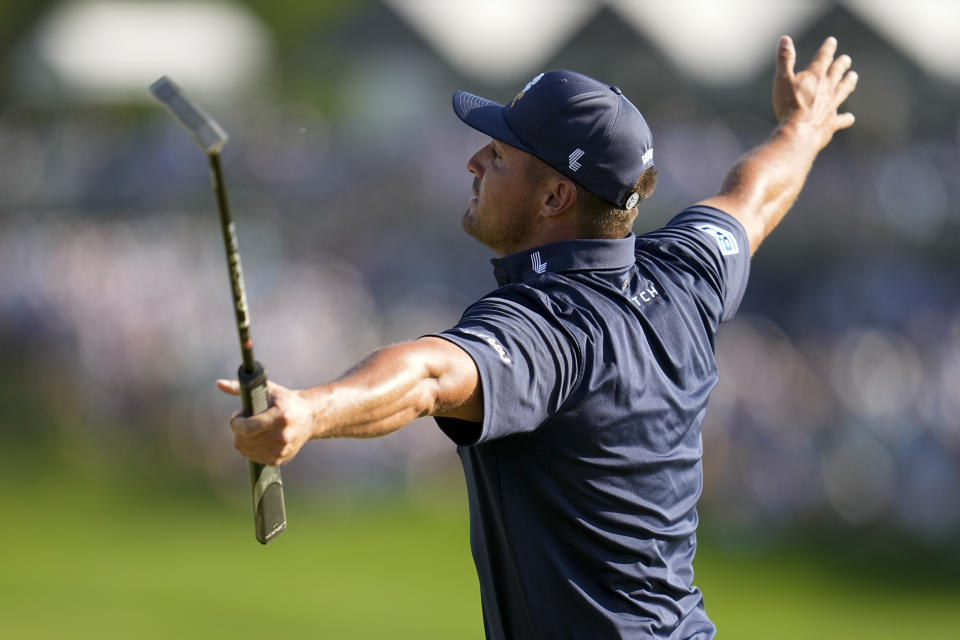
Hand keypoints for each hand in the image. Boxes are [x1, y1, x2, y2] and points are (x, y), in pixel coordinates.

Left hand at [216, 378, 315, 465]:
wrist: (310, 417)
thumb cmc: (286, 401)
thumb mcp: (268, 390)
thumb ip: (241, 387)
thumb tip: (219, 383)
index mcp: (281, 417)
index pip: (248, 429)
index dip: (236, 424)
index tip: (238, 417)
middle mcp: (283, 436)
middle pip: (244, 441)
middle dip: (237, 431)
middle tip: (242, 422)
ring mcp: (282, 449)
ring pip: (246, 451)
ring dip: (242, 440)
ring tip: (250, 429)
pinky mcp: (280, 459)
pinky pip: (254, 458)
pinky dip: (249, 449)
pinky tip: (255, 438)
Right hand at [772, 35, 857, 149]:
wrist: (799, 133)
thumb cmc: (788, 105)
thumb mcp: (782, 79)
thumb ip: (784, 59)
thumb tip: (785, 39)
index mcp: (815, 76)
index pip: (823, 57)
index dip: (827, 48)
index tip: (832, 41)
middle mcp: (827, 88)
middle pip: (837, 72)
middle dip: (841, 64)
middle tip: (846, 59)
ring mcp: (832, 105)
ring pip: (843, 90)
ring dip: (848, 83)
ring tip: (853, 77)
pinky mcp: (832, 123)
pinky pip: (842, 119)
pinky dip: (846, 118)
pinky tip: (850, 118)